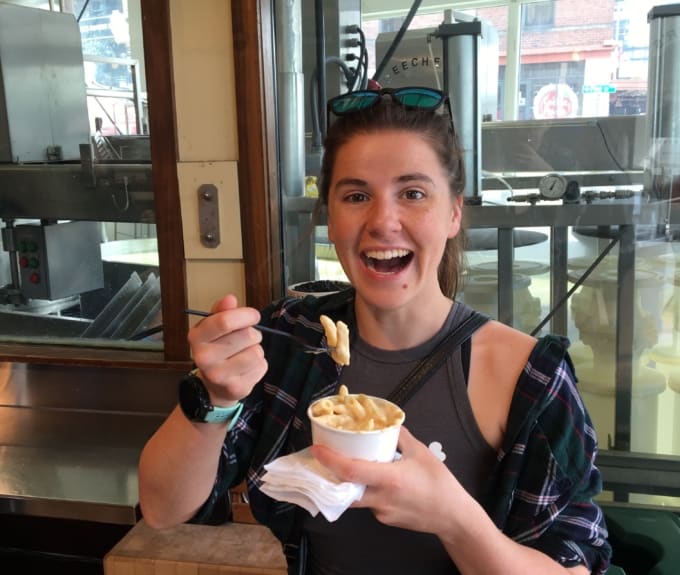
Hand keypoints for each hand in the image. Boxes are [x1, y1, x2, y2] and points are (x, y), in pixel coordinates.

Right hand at [187, 294, 267, 403]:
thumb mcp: (213, 327)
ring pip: (256, 352)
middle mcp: (204, 358)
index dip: (245, 315)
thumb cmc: (217, 349)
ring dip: (256, 349)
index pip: (224, 321)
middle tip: (246, 339)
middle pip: (247, 336)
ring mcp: (219, 376)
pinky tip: (247, 367)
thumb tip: (230, 299)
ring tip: (245, 353)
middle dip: (253, 333)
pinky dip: (259, 364)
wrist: (213, 386)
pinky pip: (261, 367)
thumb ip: (222, 311)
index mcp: (196, 337)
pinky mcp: (236, 389)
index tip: (253, 316)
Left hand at [311, 426, 467, 536]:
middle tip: (326, 459)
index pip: (351, 471)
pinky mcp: (385, 520)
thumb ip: (401, 436)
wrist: (452, 516)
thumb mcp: (421, 452)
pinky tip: (380, 482)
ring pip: (357, 497)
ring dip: (352, 483)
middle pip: (345, 488)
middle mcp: (381, 498)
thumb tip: (387, 422)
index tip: (317, 450)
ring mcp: (381, 512)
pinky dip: (369, 491)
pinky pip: (370, 503)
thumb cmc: (440, 483)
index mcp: (390, 479)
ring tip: (354, 466)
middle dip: (332, 474)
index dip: (331, 460)